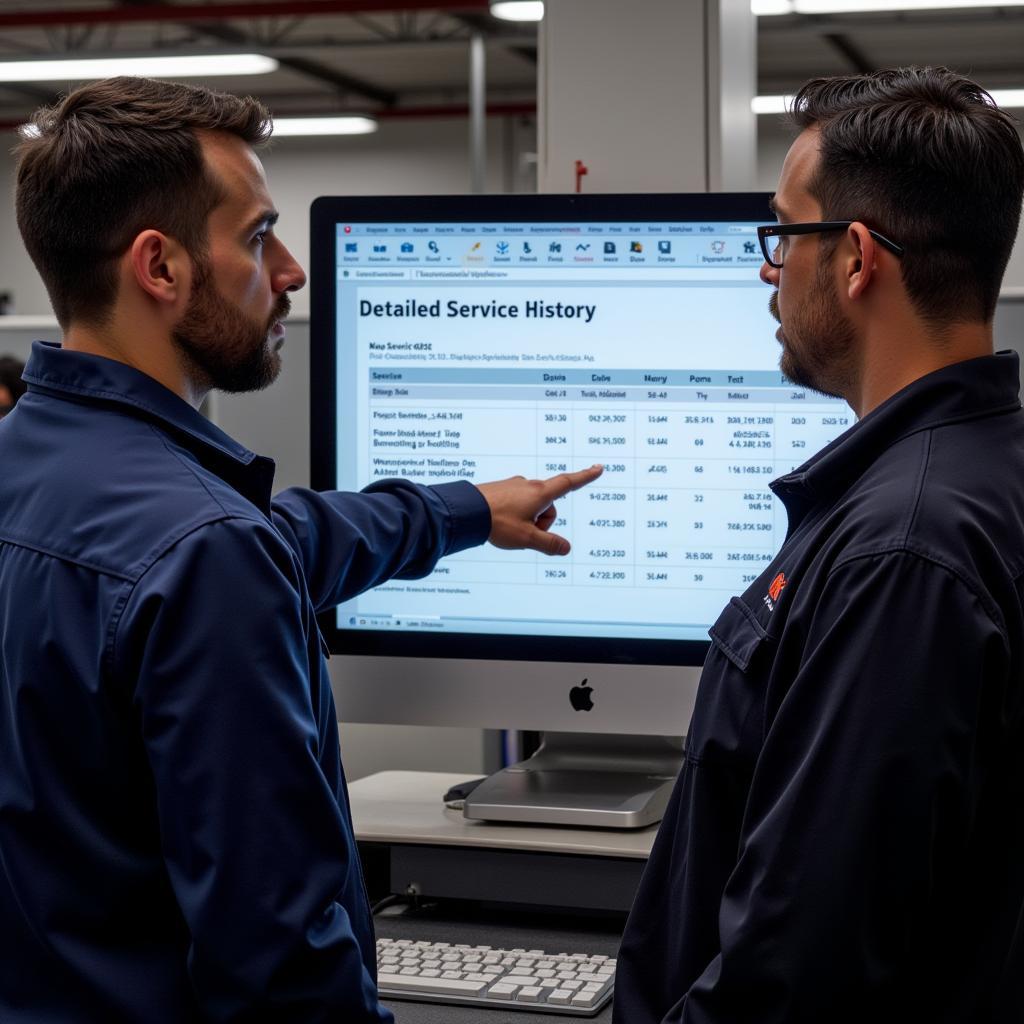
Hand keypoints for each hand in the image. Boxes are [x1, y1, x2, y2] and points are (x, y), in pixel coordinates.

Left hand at [475, 465, 603, 555]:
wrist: (465, 511)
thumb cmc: (497, 523)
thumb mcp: (527, 539)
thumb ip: (549, 544)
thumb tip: (566, 548)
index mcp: (540, 493)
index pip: (569, 483)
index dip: (585, 477)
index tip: (598, 468)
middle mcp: (528, 485)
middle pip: (548, 506)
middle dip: (542, 523)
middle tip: (524, 534)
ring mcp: (513, 487)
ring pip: (532, 507)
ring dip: (527, 521)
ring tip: (507, 528)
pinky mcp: (501, 491)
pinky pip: (517, 505)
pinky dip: (514, 516)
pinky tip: (500, 523)